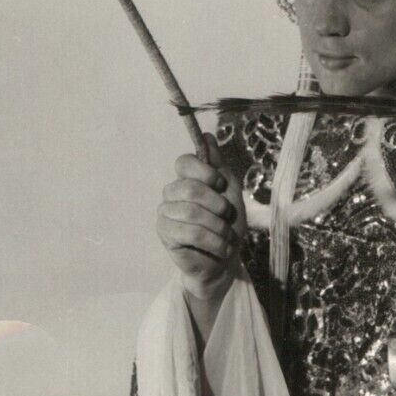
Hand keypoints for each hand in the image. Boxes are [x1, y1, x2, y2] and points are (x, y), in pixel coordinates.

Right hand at [156, 141, 245, 303]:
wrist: (225, 259)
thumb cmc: (227, 223)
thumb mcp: (230, 190)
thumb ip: (218, 164)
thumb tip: (207, 135)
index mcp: (187, 178)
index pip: (184, 162)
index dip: (206, 172)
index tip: (221, 185)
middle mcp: (172, 192)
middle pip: (190, 188)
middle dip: (218, 205)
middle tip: (228, 217)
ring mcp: (165, 212)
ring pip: (192, 213)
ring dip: (218, 227)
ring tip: (227, 237)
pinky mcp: (165, 233)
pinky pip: (189, 233)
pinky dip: (213, 241)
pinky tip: (221, 247)